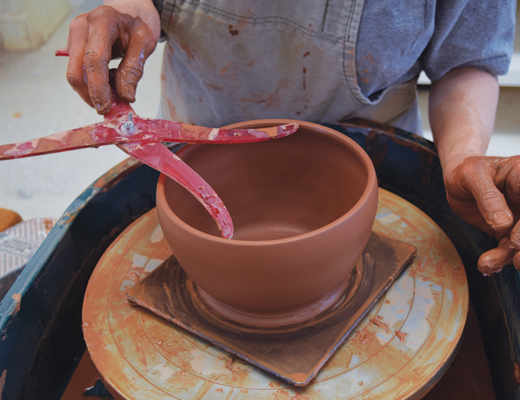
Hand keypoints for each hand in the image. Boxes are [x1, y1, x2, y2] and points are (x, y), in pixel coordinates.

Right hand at [66, 2, 158, 113]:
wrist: (128, 11)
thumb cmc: (137, 25)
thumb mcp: (145, 43)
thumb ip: (134, 69)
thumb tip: (125, 97)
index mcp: (102, 23)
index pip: (94, 60)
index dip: (97, 87)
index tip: (105, 107)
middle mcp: (81, 27)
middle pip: (76, 71)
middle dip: (90, 95)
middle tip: (108, 109)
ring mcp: (73, 36)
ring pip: (75, 74)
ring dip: (92, 91)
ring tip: (114, 90)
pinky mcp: (72, 47)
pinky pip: (78, 72)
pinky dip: (92, 83)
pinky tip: (109, 80)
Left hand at [444, 155, 519, 274]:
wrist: (457, 181)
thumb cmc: (465, 171)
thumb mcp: (470, 175)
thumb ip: (487, 196)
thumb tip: (503, 223)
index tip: (515, 239)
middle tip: (513, 260)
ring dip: (511, 256)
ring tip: (488, 264)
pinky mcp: (511, 231)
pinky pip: (512, 248)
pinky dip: (501, 259)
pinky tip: (487, 265)